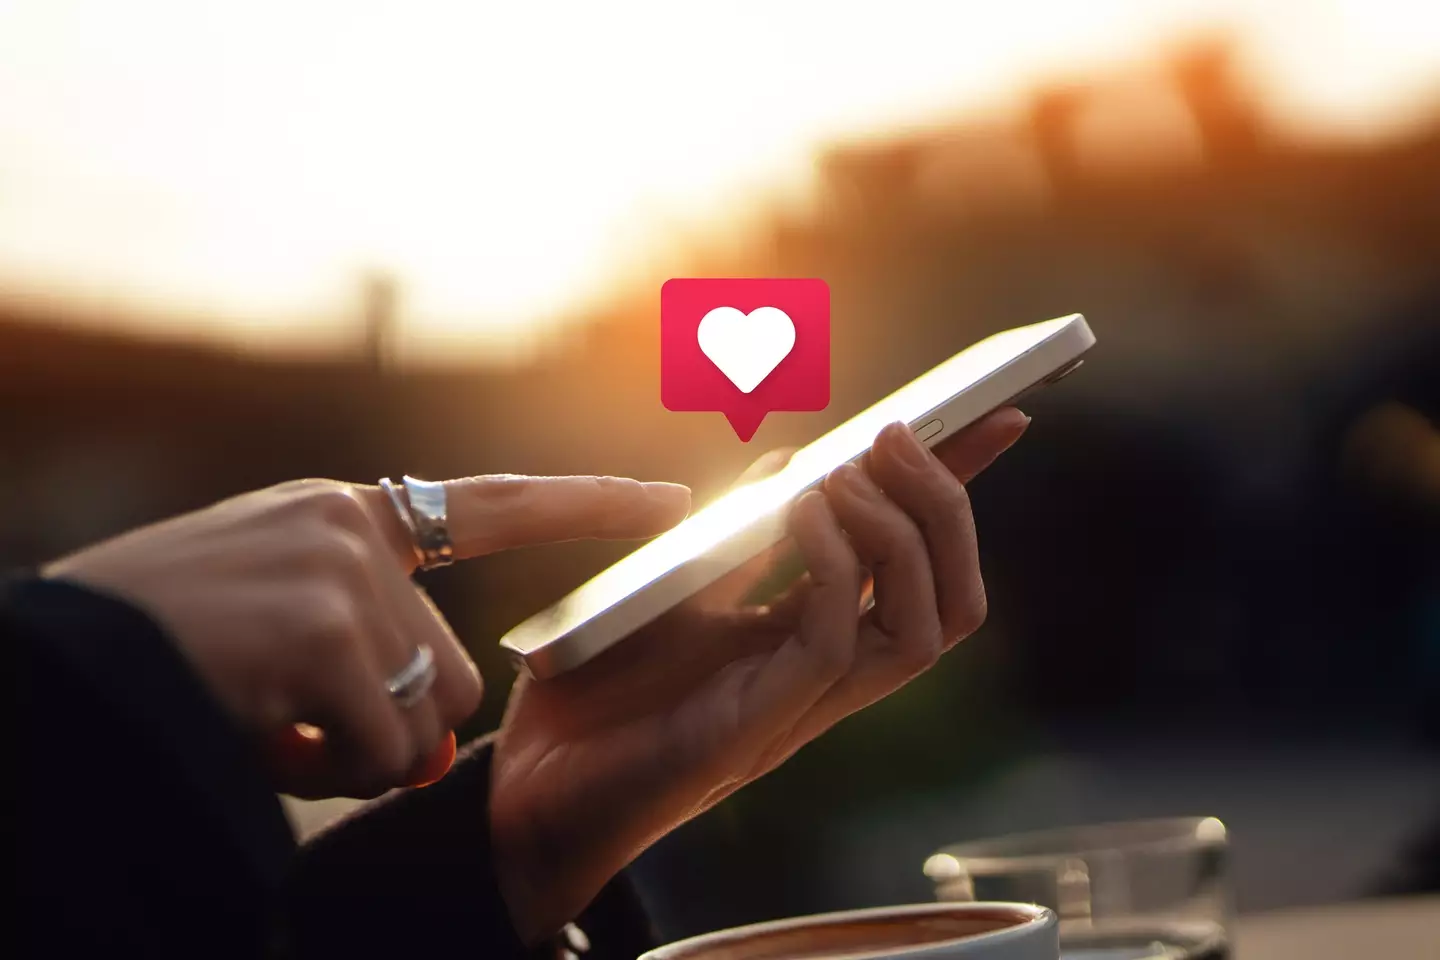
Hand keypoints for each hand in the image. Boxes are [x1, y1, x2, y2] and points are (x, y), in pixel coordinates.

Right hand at [45, 475, 689, 798]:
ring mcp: (341, 573)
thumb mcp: (265, 618)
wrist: (51, 666)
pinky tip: (256, 740)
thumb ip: (361, 649)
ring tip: (262, 728)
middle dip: (388, 727)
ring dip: (350, 755)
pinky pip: (378, 746)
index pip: (493, 505)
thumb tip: (433, 744)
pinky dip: (321, 774)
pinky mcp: (326, 629)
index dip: (589, 507)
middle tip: (294, 729)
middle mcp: (350, 528)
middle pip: (450, 668)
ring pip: (423, 714)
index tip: (674, 500)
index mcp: (340, 515)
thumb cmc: (155, 651)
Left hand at [490, 408, 1030, 942]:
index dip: (961, 495)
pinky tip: (798, 510)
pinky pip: (838, 639)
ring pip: (924, 628)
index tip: (995, 416)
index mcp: (811, 645)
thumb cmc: (595, 697)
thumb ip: (735, 536)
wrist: (527, 791)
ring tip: (847, 472)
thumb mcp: (672, 591)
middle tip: (897, 436)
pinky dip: (836, 563)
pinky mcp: (760, 724)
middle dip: (944, 505)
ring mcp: (801, 707)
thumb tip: (790, 463)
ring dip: (899, 531)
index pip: (918, 567)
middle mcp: (826, 679)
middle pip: (950, 601)